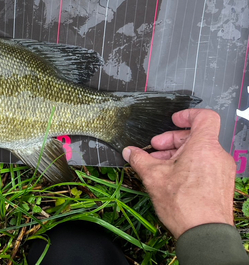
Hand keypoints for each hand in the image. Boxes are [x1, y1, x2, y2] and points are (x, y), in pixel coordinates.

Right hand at [122, 108, 235, 237]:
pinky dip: (188, 166)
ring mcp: (222, 171)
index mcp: (204, 147)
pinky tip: (171, 179)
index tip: (174, 120)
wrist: (205, 235)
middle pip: (196, 136)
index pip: (204, 117)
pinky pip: (204, 166)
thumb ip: (140, 159)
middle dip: (172, 141)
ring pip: (199, 152)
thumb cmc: (185, 205)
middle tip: (155, 150)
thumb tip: (129, 151)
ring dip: (177, 155)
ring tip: (159, 167)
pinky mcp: (221, 184)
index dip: (187, 115)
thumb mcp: (153, 176)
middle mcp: (217, 156)